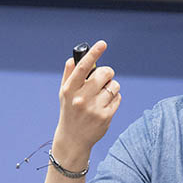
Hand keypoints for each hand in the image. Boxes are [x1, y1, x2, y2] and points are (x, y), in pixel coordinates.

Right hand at [53, 40, 120, 157]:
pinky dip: (114, 98)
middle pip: (104, 74)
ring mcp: (94, 108)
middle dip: (107, 73)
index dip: (93, 54)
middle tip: (104, 78)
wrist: (73, 139)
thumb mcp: (64, 94)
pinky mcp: (105, 116)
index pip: (82, 67)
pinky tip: (106, 105)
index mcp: (70, 89)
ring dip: (112, 87)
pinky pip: (117, 98)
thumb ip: (69, 75)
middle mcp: (81, 98)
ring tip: (104, 94)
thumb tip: (74, 58)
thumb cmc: (69, 111)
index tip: (103, 44)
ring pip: (114, 86)